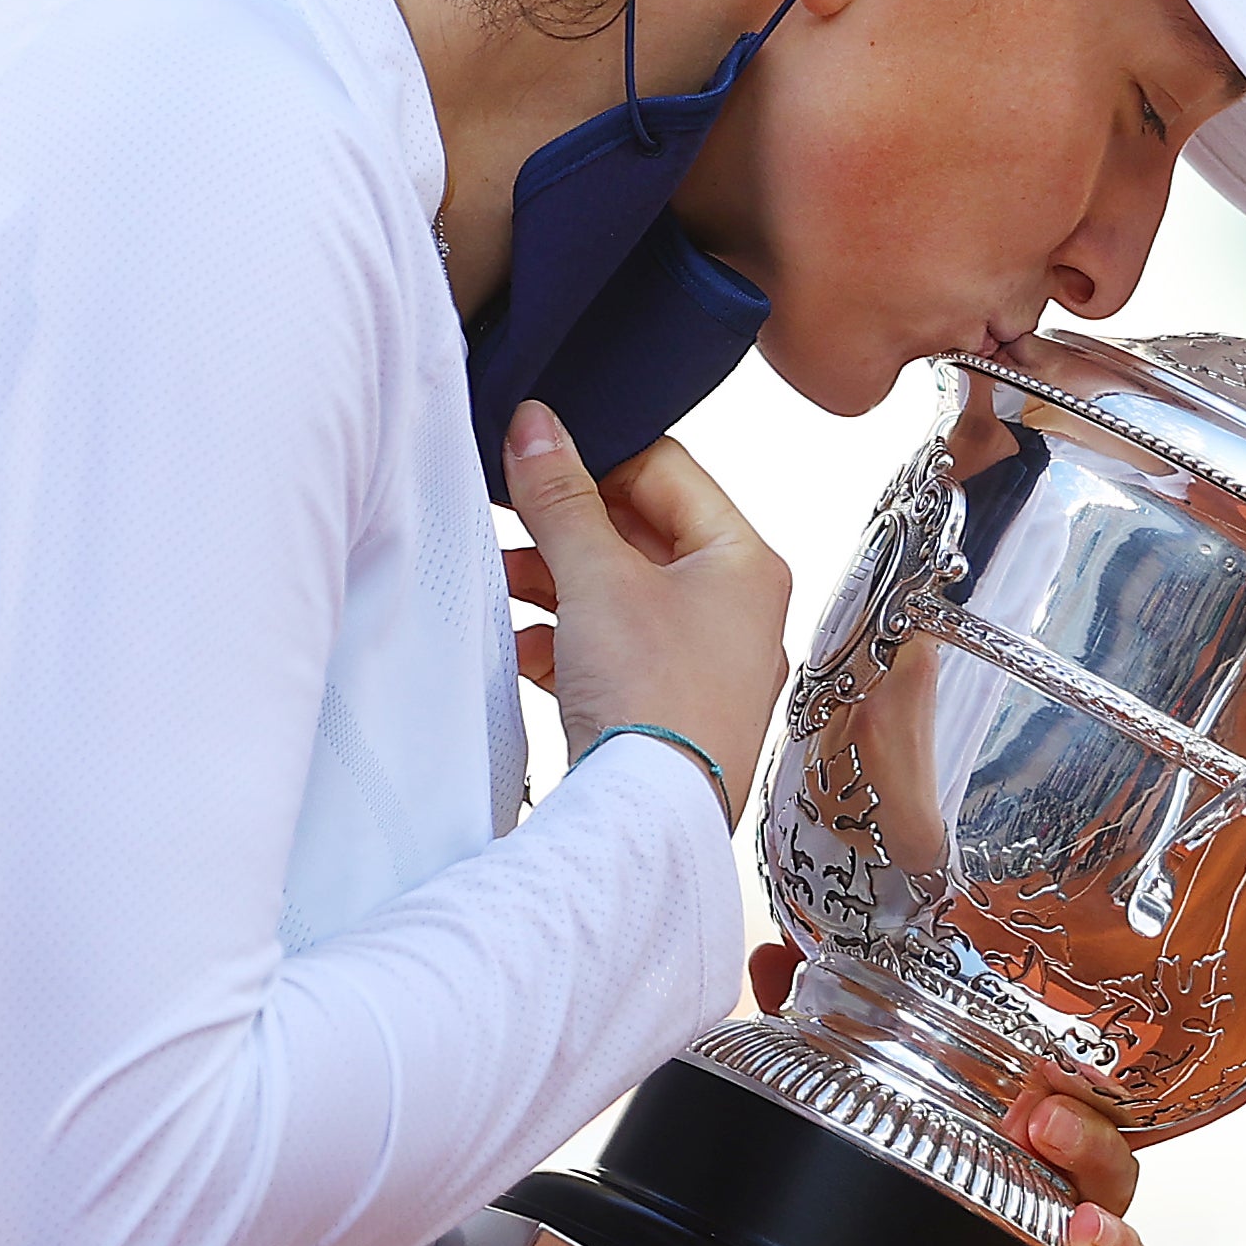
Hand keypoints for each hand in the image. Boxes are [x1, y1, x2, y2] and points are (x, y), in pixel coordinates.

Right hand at [504, 404, 790, 824]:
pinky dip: (567, 642)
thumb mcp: (596, 578)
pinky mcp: (671, 709)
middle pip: (641, 534)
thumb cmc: (651, 695)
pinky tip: (521, 647)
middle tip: (505, 517)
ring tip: (500, 582)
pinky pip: (614, 652)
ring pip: (622, 595)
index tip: (532, 456)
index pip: (667, 471)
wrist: (651, 821)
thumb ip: (560, 497)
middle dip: (566, 530)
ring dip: (557, 584)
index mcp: (746, 561)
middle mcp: (739, 609)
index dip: (595, 456)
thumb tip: (534, 424)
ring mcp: (708, 663)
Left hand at [741, 946, 1245, 1245]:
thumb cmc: (873, 1150)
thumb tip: (775, 964)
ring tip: (1069, 1235)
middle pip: (1131, 1172)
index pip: (1159, 1077)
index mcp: (1055, 1120)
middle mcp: (1075, 1197)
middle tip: (1045, 1118)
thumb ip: (823, 1010)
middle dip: (1103, 1143)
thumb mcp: (851, 1072)